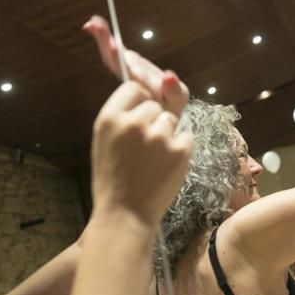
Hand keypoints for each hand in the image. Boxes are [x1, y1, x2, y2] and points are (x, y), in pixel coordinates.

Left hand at [83, 16, 187, 114]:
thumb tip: (168, 76)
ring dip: (102, 38)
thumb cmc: (167, 107)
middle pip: (113, 62)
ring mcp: (126, 70)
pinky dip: (104, 38)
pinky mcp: (127, 63)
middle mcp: (129, 78)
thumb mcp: (177, 101)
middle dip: (105, 44)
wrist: (157, 113)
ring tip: (92, 22)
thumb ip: (174, 91)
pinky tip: (93, 25)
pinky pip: (113, 50)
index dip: (121, 61)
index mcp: (141, 87)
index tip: (114, 47)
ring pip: (110, 56)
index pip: (130, 75)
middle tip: (95, 26)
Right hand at [90, 82, 192, 229]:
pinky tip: (165, 166)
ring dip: (167, 135)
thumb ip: (127, 112)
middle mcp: (133, 123)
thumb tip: (161, 79)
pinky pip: (186, 137)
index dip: (138, 101)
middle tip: (142, 148)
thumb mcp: (108, 140)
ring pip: (171, 120)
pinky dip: (180, 150)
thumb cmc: (115, 177)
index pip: (133, 88)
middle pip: (154, 105)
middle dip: (152, 120)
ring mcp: (158, 136)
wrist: (125, 215)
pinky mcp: (180, 150)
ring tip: (152, 160)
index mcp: (109, 118)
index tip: (137, 116)